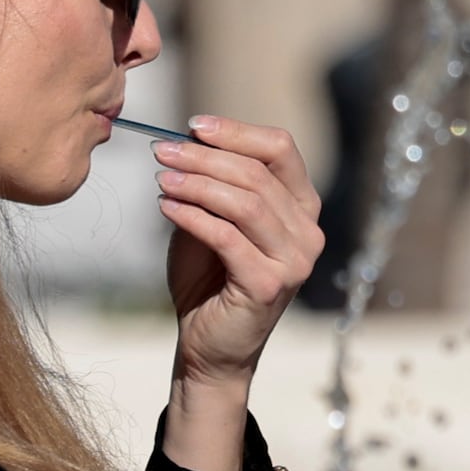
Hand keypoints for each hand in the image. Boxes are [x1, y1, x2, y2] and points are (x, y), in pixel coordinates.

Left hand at [157, 120, 322, 379]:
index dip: (236, 131)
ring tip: (161, 178)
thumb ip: (213, 183)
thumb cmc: (209, 278)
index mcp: (302, 206)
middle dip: (205, 157)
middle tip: (163, 151)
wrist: (209, 345)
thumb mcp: (212, 219)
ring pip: (246, 202)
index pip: (280, 149)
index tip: (192, 126)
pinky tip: (165, 207)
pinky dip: (193, 217)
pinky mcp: (269, 285)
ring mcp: (295, 261)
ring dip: (197, 184)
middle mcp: (308, 231)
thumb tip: (190, 137)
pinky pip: (228, 238)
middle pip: (258, 173)